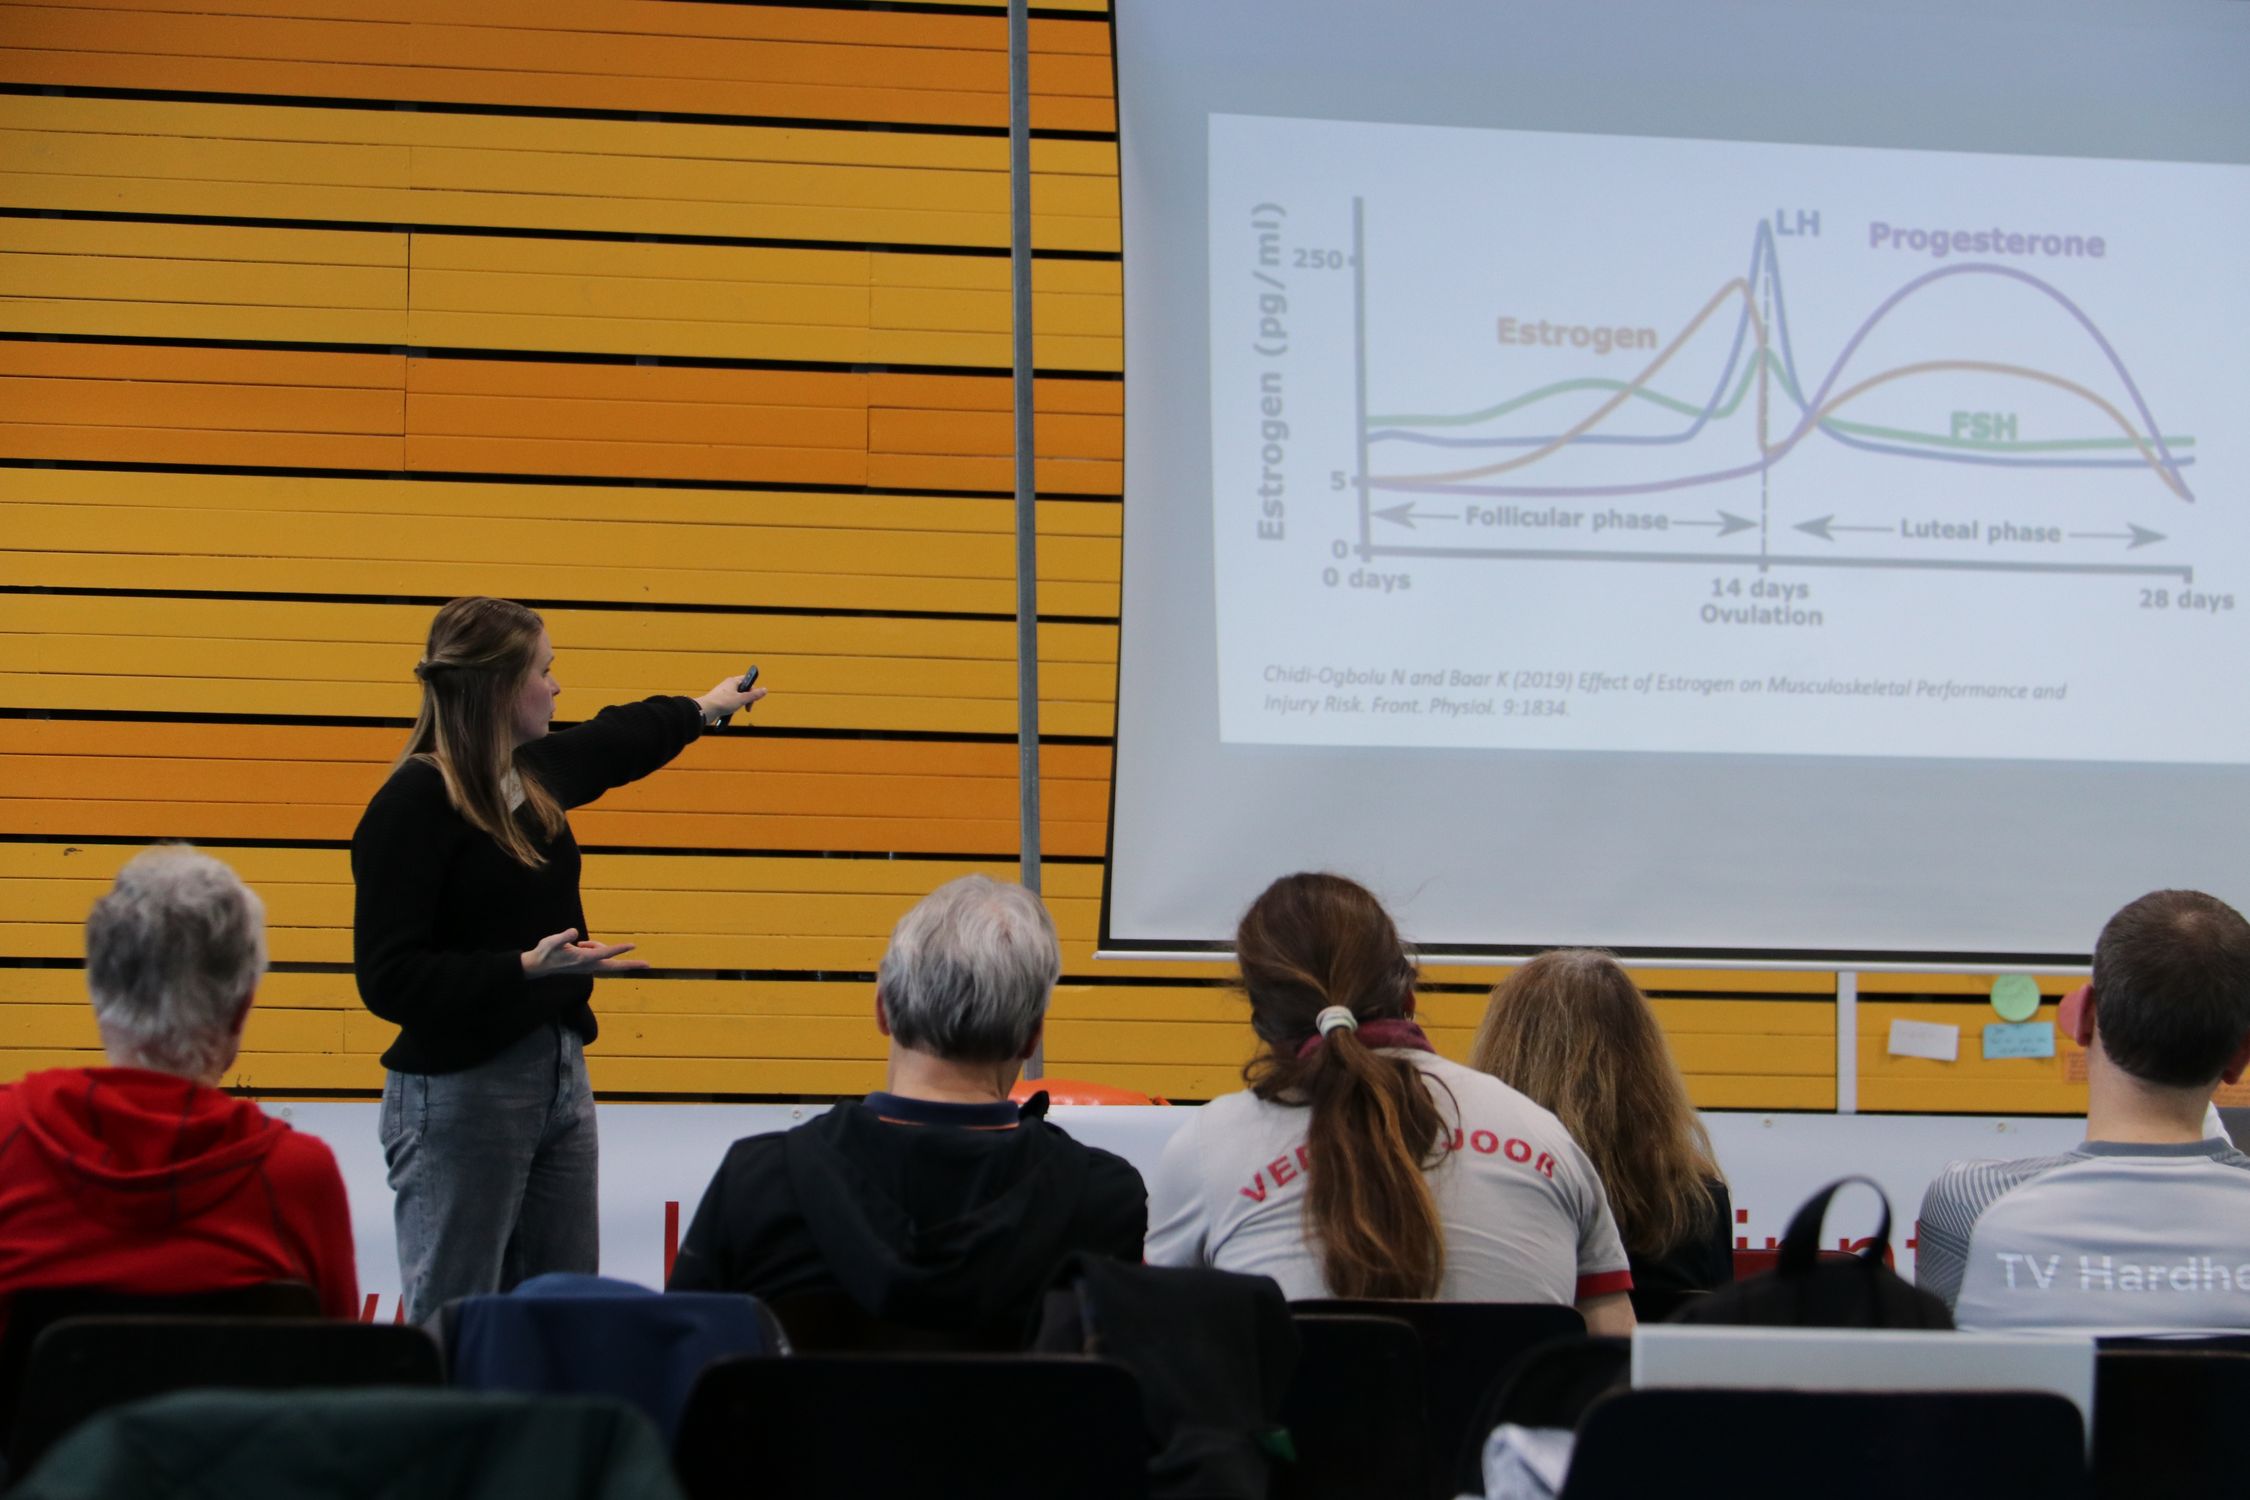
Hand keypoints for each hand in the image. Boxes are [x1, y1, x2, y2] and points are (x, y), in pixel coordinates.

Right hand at [521, 928, 650, 977]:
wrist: (539, 966)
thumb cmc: (545, 952)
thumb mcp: (551, 941)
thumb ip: (563, 937)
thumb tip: (575, 933)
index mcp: (582, 959)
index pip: (605, 952)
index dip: (619, 948)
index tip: (633, 945)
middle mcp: (588, 965)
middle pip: (614, 965)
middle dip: (631, 964)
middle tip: (648, 964)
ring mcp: (589, 967)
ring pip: (603, 954)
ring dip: (598, 946)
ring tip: (579, 945)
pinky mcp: (588, 966)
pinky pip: (597, 954)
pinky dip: (594, 948)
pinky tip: (580, 947)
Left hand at [695, 675, 768, 725]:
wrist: (706, 710)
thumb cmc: (722, 702)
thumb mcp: (742, 699)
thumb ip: (754, 695)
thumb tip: (764, 690)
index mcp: (733, 681)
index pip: (747, 680)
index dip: (753, 688)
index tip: (754, 697)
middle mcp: (727, 685)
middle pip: (743, 690)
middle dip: (747, 699)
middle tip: (747, 707)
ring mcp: (722, 693)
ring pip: (736, 698)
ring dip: (739, 705)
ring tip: (735, 710)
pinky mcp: (718, 701)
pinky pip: (729, 703)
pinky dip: (732, 708)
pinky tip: (729, 713)